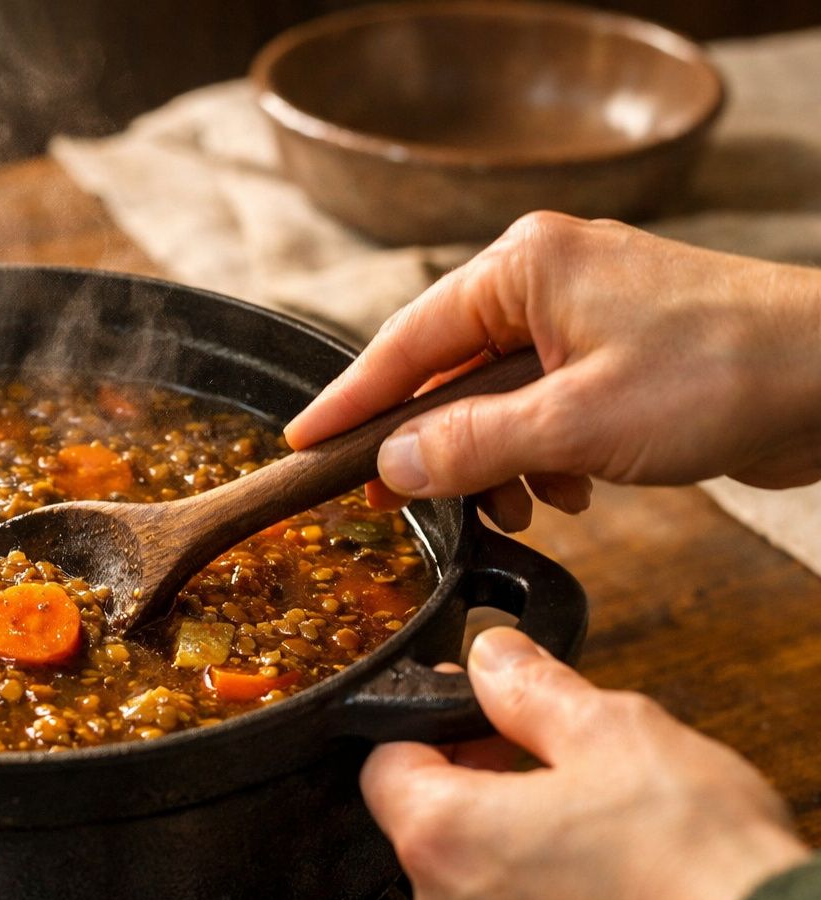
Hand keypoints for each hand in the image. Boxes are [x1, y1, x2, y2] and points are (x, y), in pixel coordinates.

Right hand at [285, 213, 820, 530]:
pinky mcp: (614, 355)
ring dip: (497, 462)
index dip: (349, 401)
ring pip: (495, 401)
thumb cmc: (721, 371)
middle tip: (397, 504)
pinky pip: (543, 409)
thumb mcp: (575, 423)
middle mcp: (543, 280)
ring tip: (523, 506)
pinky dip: (543, 457)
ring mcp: (581, 316)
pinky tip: (574, 492)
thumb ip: (469, 446)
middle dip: (436, 446)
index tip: (302, 444)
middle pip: (446, 373)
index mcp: (522, 268)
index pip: (404, 341)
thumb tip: (389, 466)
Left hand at [362, 628, 809, 899]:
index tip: (476, 717)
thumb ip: (528, 688)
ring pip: (471, 891)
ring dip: (510, 854)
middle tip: (545, 765)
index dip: (430, 728)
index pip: (384, 762)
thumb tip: (491, 658)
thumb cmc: (693, 863)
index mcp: (440, 837)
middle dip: (475, 788)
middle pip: (427, 828)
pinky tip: (602, 893)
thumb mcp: (612, 731)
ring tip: (589, 831)